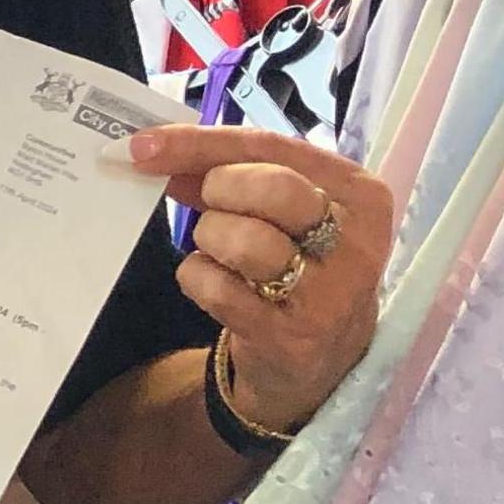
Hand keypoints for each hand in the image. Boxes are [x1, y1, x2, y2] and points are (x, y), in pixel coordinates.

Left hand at [125, 125, 393, 432]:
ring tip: (222, 252)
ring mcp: (329, 293)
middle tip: (211, 206)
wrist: (322, 362)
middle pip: (271, 188)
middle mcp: (356, 242)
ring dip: (211, 240)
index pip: (273, 147)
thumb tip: (155, 150)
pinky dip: (200, 280)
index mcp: (359, 194)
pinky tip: (220, 287)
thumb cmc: (298, 265)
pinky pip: (218, 288)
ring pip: (243, 239)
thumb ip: (231, 173)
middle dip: (221, 191)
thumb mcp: (285, 212)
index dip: (201, 142)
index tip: (143, 145)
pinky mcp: (292, 336)